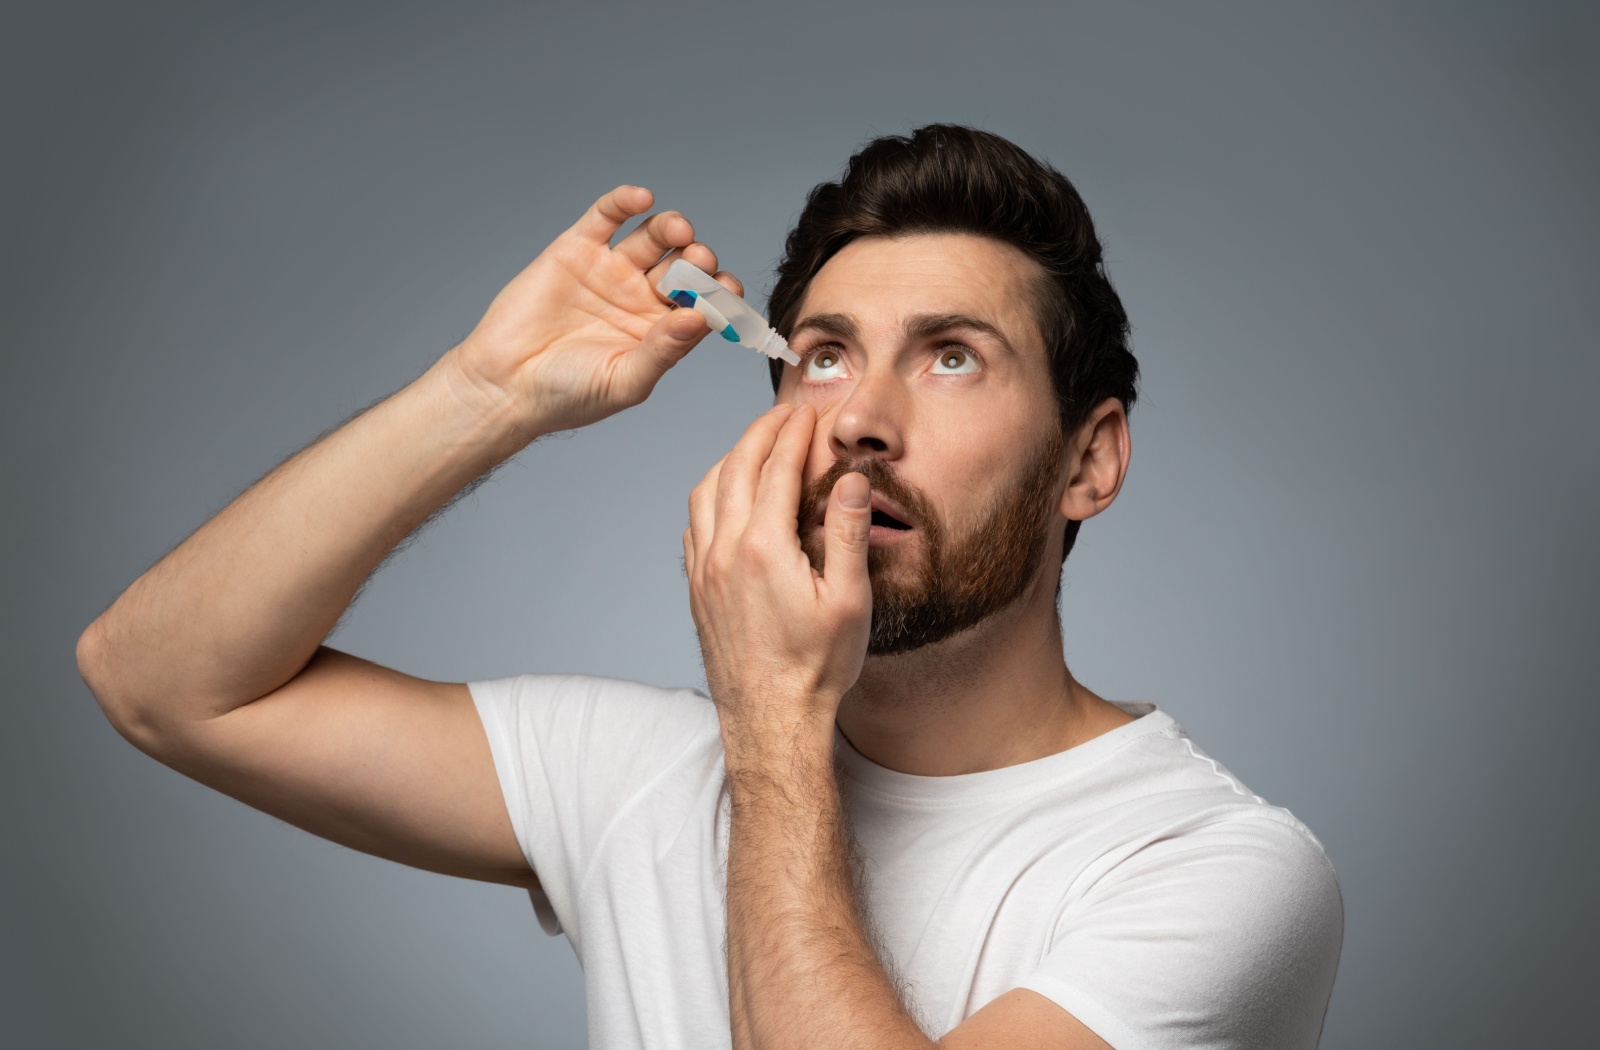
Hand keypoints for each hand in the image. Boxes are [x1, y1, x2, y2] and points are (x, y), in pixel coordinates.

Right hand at [446, 185, 743, 435]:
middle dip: (699, 259)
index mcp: (662, 331)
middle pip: (686, 264)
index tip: (727, 290)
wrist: (505, 384)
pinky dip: (625, 201)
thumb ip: (664, 351)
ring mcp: (611, 270)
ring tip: (679, 232)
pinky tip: (642, 198)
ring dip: (674, 227)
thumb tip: (700, 320)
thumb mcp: (625, 382)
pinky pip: (607, 215)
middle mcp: (642, 297)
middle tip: (700, 261)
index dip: (720, 293)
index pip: (705, 303)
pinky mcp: (577, 249)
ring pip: (654, 236)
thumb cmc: (567, 395)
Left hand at [684, 404, 873, 761]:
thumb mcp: (848, 600)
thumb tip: (851, 480)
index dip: (793, 433)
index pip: (775, 468)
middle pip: (734, 468)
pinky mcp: (696, 590)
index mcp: (763, 547)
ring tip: (755, 447)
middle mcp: (723, 552)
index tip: (807, 413)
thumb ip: (848, 533)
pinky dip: (710, 496)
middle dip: (759, 433)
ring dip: (729, 459)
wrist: (771, 721)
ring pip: (704, 492)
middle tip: (782, 415)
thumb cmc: (815, 668)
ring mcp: (703, 571)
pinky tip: (728, 499)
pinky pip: (693, 525)